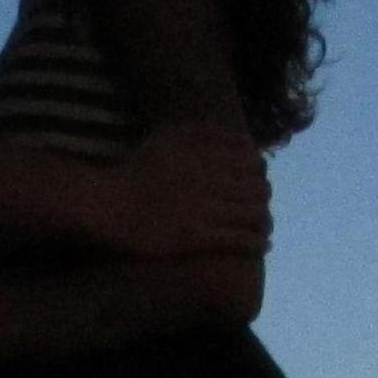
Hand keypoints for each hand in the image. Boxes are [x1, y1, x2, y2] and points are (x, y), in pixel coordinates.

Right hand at [93, 122, 271, 259]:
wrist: (113, 203)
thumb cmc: (136, 170)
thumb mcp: (168, 137)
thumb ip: (203, 132)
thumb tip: (238, 137)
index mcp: (208, 155)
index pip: (251, 161)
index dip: (259, 171)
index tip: (257, 178)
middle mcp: (212, 180)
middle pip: (257, 188)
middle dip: (264, 196)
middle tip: (260, 204)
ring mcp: (206, 210)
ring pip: (253, 213)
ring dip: (264, 220)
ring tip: (265, 226)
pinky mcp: (198, 236)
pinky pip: (237, 239)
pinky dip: (255, 242)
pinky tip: (264, 245)